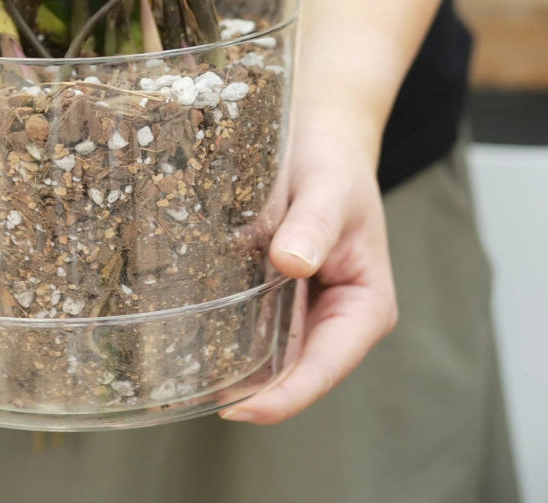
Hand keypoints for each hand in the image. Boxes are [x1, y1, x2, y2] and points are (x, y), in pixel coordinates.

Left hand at [220, 110, 397, 423]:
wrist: (320, 136)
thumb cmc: (333, 162)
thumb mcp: (329, 189)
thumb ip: (313, 224)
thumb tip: (292, 262)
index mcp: (364, 306)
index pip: (324, 367)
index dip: (284, 396)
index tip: (238, 409)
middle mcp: (336, 317)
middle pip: (292, 370)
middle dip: (250, 388)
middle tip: (191, 393)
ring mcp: (304, 307)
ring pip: (268, 351)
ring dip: (234, 362)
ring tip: (183, 373)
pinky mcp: (275, 291)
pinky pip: (251, 321)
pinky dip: (226, 329)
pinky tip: (189, 331)